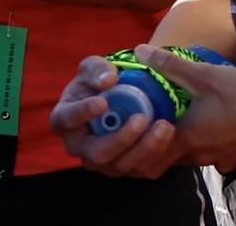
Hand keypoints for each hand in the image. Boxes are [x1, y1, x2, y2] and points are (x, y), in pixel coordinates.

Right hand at [49, 53, 182, 178]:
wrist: (123, 95)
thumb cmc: (100, 79)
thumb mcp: (94, 67)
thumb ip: (97, 69)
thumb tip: (108, 80)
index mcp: (65, 119)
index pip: (66, 120)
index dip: (82, 113)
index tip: (103, 102)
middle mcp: (80, 146)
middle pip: (96, 154)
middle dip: (120, 139)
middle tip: (142, 118)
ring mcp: (102, 160)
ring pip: (119, 166)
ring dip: (144, 148)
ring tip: (165, 125)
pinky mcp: (124, 166)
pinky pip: (139, 168)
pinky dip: (156, 152)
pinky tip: (169, 134)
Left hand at [135, 45, 235, 174]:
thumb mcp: (206, 75)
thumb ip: (171, 65)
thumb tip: (140, 51)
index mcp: (185, 139)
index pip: (148, 152)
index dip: (141, 138)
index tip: (142, 121)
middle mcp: (197, 157)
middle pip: (168, 158)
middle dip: (161, 143)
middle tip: (163, 120)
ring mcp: (218, 161)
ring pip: (191, 159)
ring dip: (185, 145)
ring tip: (188, 122)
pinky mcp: (235, 161)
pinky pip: (214, 158)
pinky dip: (209, 147)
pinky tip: (217, 130)